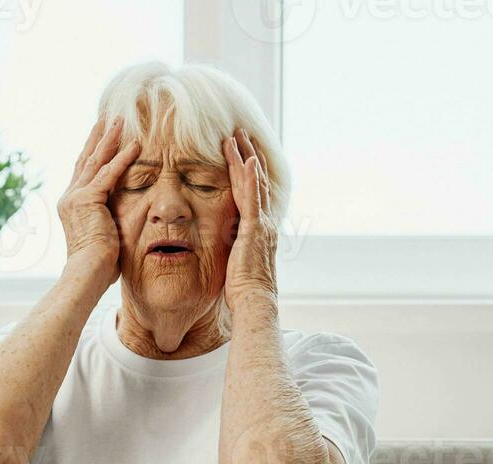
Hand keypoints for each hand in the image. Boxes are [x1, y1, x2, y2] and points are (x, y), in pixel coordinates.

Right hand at [57, 116, 141, 284]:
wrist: (87, 272)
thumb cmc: (98, 265)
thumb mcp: (102, 235)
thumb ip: (108, 220)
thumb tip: (120, 221)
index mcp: (71, 205)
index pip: (83, 172)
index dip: (93, 152)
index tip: (101, 136)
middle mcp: (70, 197)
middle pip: (86, 159)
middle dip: (97, 137)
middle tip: (107, 118)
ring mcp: (76, 196)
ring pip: (96, 160)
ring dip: (109, 138)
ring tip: (120, 119)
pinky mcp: (89, 199)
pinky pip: (109, 173)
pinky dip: (123, 157)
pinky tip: (136, 144)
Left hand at [222, 129, 279, 309]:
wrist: (254, 301)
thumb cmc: (243, 289)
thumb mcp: (238, 260)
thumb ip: (235, 245)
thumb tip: (228, 240)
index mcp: (260, 228)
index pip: (255, 192)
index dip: (250, 170)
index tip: (243, 151)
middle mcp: (264, 221)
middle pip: (258, 180)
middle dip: (249, 154)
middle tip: (240, 133)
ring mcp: (260, 224)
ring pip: (254, 183)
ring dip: (246, 157)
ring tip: (237, 136)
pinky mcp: (253, 229)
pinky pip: (252, 198)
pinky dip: (251, 178)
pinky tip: (247, 159)